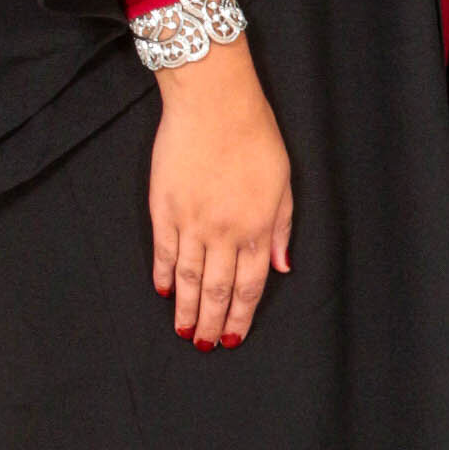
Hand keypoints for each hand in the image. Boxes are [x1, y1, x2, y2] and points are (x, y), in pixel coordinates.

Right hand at [146, 38, 292, 346]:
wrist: (214, 103)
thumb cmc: (255, 136)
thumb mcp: (284, 182)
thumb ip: (280, 228)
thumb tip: (281, 266)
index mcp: (257, 227)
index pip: (250, 285)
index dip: (241, 314)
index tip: (234, 336)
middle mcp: (224, 232)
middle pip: (217, 289)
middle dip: (212, 322)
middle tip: (205, 346)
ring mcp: (191, 222)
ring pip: (188, 278)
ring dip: (186, 309)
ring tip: (184, 332)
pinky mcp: (164, 208)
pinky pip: (164, 251)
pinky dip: (164, 275)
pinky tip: (164, 292)